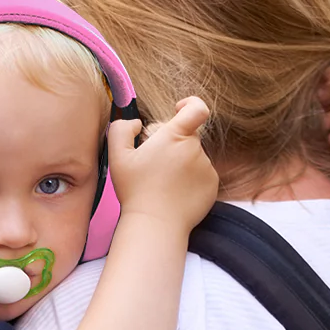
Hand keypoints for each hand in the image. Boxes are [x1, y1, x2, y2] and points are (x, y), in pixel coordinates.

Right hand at [107, 96, 218, 231]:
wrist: (156, 224)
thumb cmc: (135, 191)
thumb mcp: (117, 157)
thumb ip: (121, 129)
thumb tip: (137, 122)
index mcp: (175, 137)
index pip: (196, 108)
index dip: (190, 104)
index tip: (179, 110)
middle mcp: (195, 149)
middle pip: (188, 136)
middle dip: (173, 143)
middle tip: (155, 165)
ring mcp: (206, 167)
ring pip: (194, 156)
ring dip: (181, 163)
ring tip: (164, 184)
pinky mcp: (212, 185)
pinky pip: (202, 174)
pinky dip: (191, 180)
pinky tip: (175, 193)